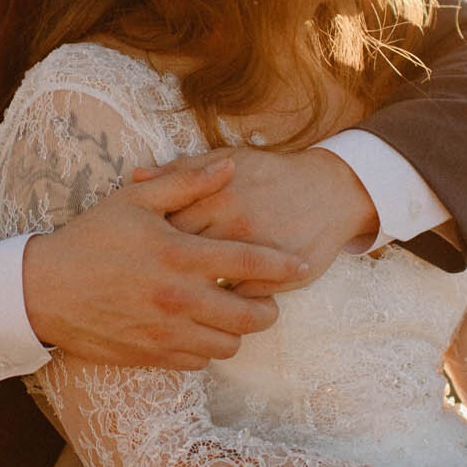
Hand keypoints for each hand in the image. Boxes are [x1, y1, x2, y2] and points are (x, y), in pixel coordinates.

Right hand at [22, 156, 308, 368]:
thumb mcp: (135, 201)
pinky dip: (207, 348)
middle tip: (265, 297)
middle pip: (250, 315)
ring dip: (237, 330)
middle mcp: (178, 298)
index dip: (283, 265)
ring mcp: (166, 331)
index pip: (249, 261)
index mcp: (179, 254)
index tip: (302, 265)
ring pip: (229, 344)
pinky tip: (199, 329)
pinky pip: (200, 361)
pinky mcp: (152, 355)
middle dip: (268, 307)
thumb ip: (187, 182)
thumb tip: (230, 168)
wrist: (43, 292)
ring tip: (230, 313)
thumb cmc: (90, 239)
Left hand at [143, 147, 375, 294]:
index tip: (138, 246)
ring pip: (207, 285)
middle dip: (161, 269)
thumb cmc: (271, 176)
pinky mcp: (275, 280)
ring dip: (188, 292)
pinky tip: (206, 304)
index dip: (146, 239)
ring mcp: (256, 256)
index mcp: (217, 197)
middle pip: (181, 258)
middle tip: (147, 276)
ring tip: (172, 294)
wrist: (330, 192)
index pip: (165, 224)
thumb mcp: (228, 160)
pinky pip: (235, 302)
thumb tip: (136, 175)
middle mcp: (235, 226)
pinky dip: (219, 305)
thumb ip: (183, 170)